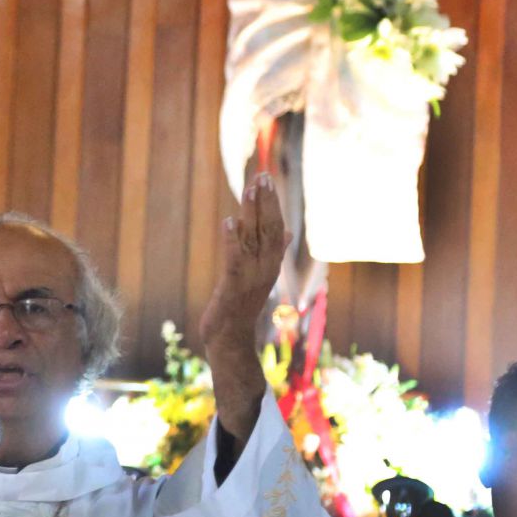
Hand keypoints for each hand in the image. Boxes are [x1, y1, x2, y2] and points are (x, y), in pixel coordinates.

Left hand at [197, 174, 286, 435]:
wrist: (230, 341)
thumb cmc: (239, 306)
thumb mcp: (257, 274)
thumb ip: (271, 250)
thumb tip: (287, 230)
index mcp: (269, 263)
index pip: (275, 227)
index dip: (272, 203)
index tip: (267, 178)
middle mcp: (264, 268)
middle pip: (268, 228)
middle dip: (265, 201)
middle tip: (262, 175)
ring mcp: (251, 278)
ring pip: (254, 239)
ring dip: (252, 213)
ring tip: (250, 189)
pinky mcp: (233, 287)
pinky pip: (235, 259)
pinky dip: (232, 239)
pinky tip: (229, 221)